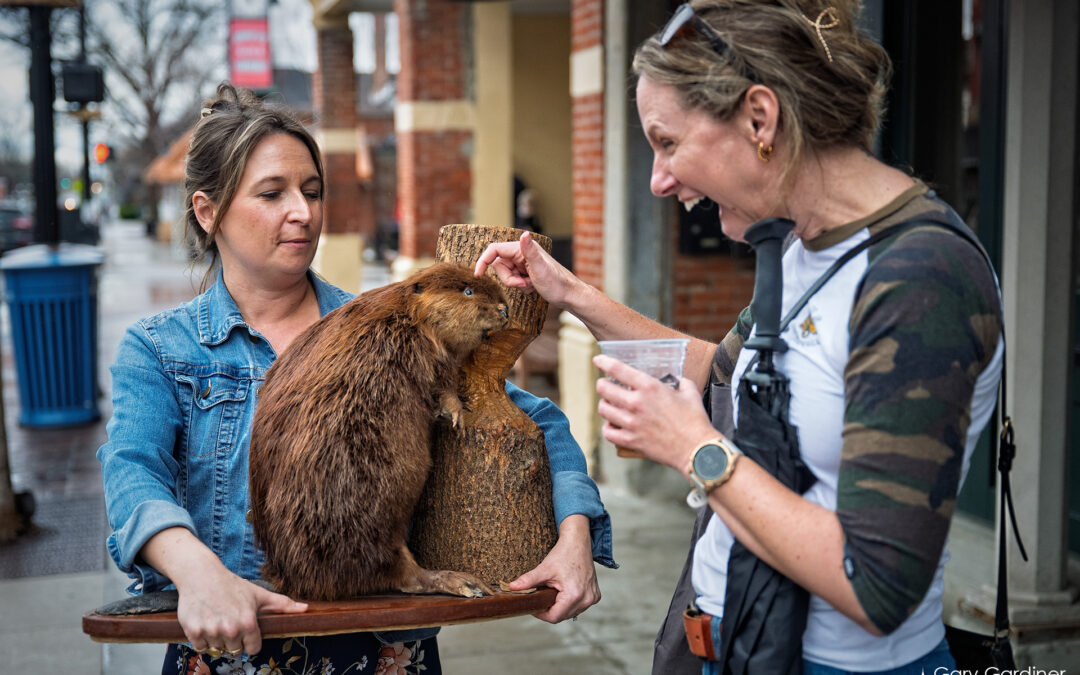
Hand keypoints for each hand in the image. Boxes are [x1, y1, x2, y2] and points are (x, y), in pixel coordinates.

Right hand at [176, 564, 306, 656]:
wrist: (201, 575)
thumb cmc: (232, 585)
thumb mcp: (258, 594)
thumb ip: (283, 605)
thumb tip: (306, 608)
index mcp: (248, 622)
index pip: (253, 649)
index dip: (250, 641)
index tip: (245, 631)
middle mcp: (230, 629)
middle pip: (235, 651)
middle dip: (233, 640)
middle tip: (229, 622)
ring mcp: (211, 631)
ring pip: (217, 649)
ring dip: (217, 639)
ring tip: (217, 620)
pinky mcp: (193, 631)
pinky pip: (201, 647)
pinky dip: (202, 639)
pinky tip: (206, 622)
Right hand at [474, 232, 576, 307]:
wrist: (569, 295)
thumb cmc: (557, 283)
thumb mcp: (541, 268)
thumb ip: (530, 250)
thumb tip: (524, 234)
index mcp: (523, 248)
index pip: (495, 250)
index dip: (483, 260)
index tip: (478, 274)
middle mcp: (522, 253)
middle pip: (499, 265)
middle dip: (508, 278)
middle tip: (523, 284)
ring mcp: (523, 263)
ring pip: (506, 274)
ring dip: (515, 283)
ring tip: (531, 285)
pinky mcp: (526, 272)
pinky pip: (513, 280)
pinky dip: (521, 286)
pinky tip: (533, 286)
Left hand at [509, 514, 599, 622]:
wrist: (578, 542)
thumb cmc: (563, 554)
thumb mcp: (545, 569)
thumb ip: (528, 580)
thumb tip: (512, 587)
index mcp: (574, 595)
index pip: (554, 617)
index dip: (541, 614)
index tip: (534, 606)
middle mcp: (586, 599)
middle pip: (562, 616)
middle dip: (551, 608)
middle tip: (543, 595)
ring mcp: (592, 598)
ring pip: (571, 612)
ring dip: (561, 606)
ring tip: (554, 591)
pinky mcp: (595, 595)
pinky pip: (579, 606)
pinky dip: (571, 602)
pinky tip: (565, 590)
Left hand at [593, 354, 716, 472]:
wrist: (696, 449)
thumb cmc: (695, 420)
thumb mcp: (690, 392)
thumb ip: (680, 382)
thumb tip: (676, 381)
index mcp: (649, 387)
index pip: (617, 369)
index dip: (604, 362)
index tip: (598, 360)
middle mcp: (636, 403)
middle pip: (603, 389)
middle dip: (602, 385)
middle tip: (605, 385)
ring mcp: (631, 423)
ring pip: (603, 409)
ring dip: (605, 405)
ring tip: (610, 405)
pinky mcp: (630, 440)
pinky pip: (608, 432)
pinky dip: (608, 427)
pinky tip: (613, 425)